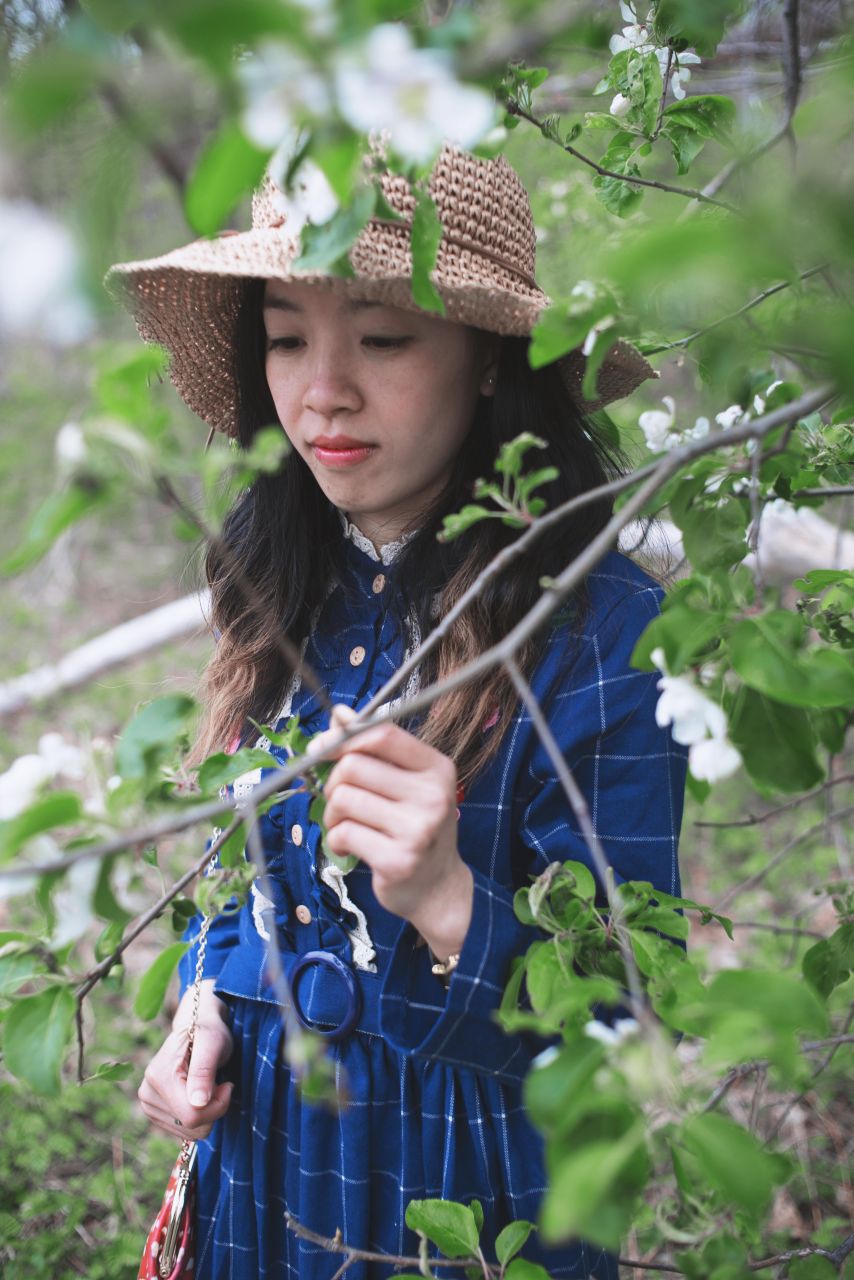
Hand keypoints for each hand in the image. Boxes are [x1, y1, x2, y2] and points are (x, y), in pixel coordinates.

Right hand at [137, 979, 233, 1139]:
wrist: (196, 1029)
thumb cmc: (208, 1033)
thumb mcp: (213, 1043)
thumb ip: (204, 1071)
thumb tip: (197, 1103)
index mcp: (159, 1076)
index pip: (193, 1115)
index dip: (218, 1105)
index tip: (227, 1085)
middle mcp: (147, 1093)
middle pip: (191, 1126)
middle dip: (214, 1108)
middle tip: (218, 1083)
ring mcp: (148, 1105)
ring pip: (189, 1132)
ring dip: (207, 1113)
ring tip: (207, 1086)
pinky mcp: (154, 1113)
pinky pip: (185, 1132)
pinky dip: (199, 1117)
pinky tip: (198, 1095)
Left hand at [317, 705, 473, 959]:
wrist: (437, 886)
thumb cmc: (416, 827)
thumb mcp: (406, 782)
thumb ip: (375, 749)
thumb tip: (339, 714)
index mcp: (436, 768)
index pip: (382, 734)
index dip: (343, 737)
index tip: (322, 748)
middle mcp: (432, 795)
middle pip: (353, 766)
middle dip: (334, 782)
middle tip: (341, 801)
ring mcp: (418, 829)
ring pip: (342, 799)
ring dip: (332, 814)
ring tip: (346, 825)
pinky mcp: (397, 859)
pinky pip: (342, 833)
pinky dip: (336, 840)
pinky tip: (351, 847)